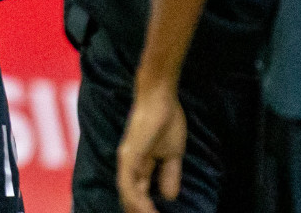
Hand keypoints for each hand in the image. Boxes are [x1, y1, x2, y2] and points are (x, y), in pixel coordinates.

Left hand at [116, 86, 186, 212]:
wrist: (161, 98)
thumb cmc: (167, 120)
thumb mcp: (173, 154)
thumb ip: (170, 175)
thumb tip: (169, 197)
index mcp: (140, 166)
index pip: (140, 194)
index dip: (147, 208)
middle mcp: (129, 167)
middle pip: (131, 198)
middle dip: (140, 212)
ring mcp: (127, 162)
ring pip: (128, 195)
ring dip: (139, 211)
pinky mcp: (128, 156)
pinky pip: (128, 184)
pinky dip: (136, 200)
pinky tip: (147, 211)